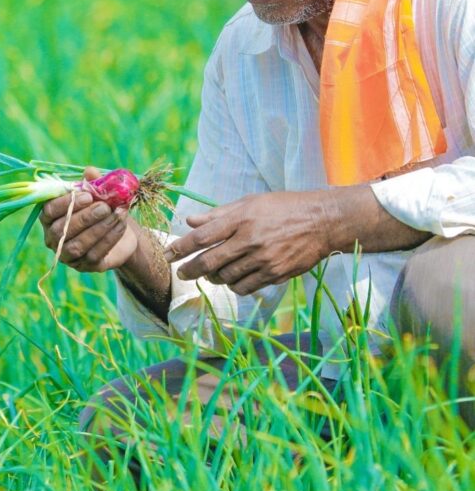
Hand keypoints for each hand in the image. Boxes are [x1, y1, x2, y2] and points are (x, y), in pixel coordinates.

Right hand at [39, 167, 137, 272]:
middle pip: (62, 230)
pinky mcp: (85, 266)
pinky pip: (95, 254)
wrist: (120, 228)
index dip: (66, 203)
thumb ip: (92, 182)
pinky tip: (121, 224)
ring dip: (98, 229)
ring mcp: (68, 255)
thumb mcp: (98, 192)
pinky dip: (109, 238)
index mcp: (50, 217)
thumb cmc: (101, 206)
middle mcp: (53, 239)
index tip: (87, 195)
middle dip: (84, 217)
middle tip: (104, 207)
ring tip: (115, 214)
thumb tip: (90, 171)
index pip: (49, 212)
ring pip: (78, 245)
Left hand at [164, 190, 329, 294]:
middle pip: (209, 261)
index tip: (168, 254)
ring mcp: (263, 259)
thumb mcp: (250, 203)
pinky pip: (245, 287)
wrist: (321, 222)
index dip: (181, 247)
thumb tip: (191, 221)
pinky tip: (233, 279)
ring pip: (226, 277)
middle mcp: (250, 239)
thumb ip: (219, 214)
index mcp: (241, 218)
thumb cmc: (284, 208)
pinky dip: (234, 285)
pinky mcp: (275, 274)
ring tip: (210, 273)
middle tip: (182, 273)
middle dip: (190, 270)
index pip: (202, 236)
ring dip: (213, 277)